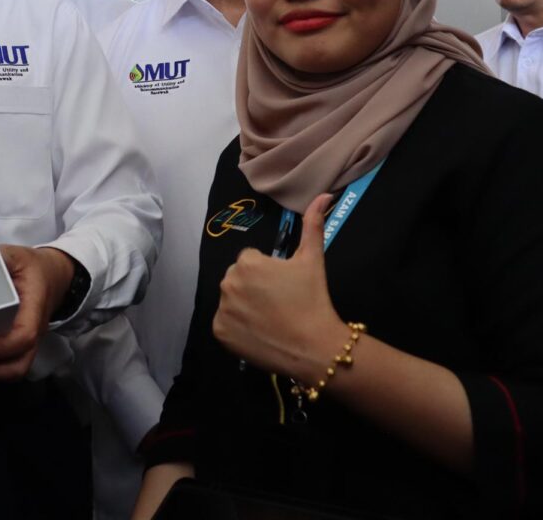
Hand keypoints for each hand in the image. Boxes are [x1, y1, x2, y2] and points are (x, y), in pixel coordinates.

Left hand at [0, 245, 73, 384]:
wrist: (52, 279)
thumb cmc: (32, 268)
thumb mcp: (18, 256)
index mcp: (34, 310)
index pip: (24, 337)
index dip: (1, 347)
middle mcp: (32, 335)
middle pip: (15, 366)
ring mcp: (23, 348)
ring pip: (4, 374)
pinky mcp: (11, 352)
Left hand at [212, 193, 345, 383]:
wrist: (314, 347)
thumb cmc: (313, 300)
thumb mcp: (312, 259)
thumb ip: (313, 224)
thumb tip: (323, 195)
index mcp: (247, 262)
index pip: (251, 260)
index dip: (268, 273)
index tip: (284, 287)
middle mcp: (228, 281)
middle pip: (238, 279)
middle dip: (253, 287)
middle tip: (278, 303)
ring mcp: (222, 308)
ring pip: (231, 300)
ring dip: (244, 305)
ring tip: (269, 318)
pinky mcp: (219, 331)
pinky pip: (225, 323)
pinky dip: (237, 327)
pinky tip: (258, 332)